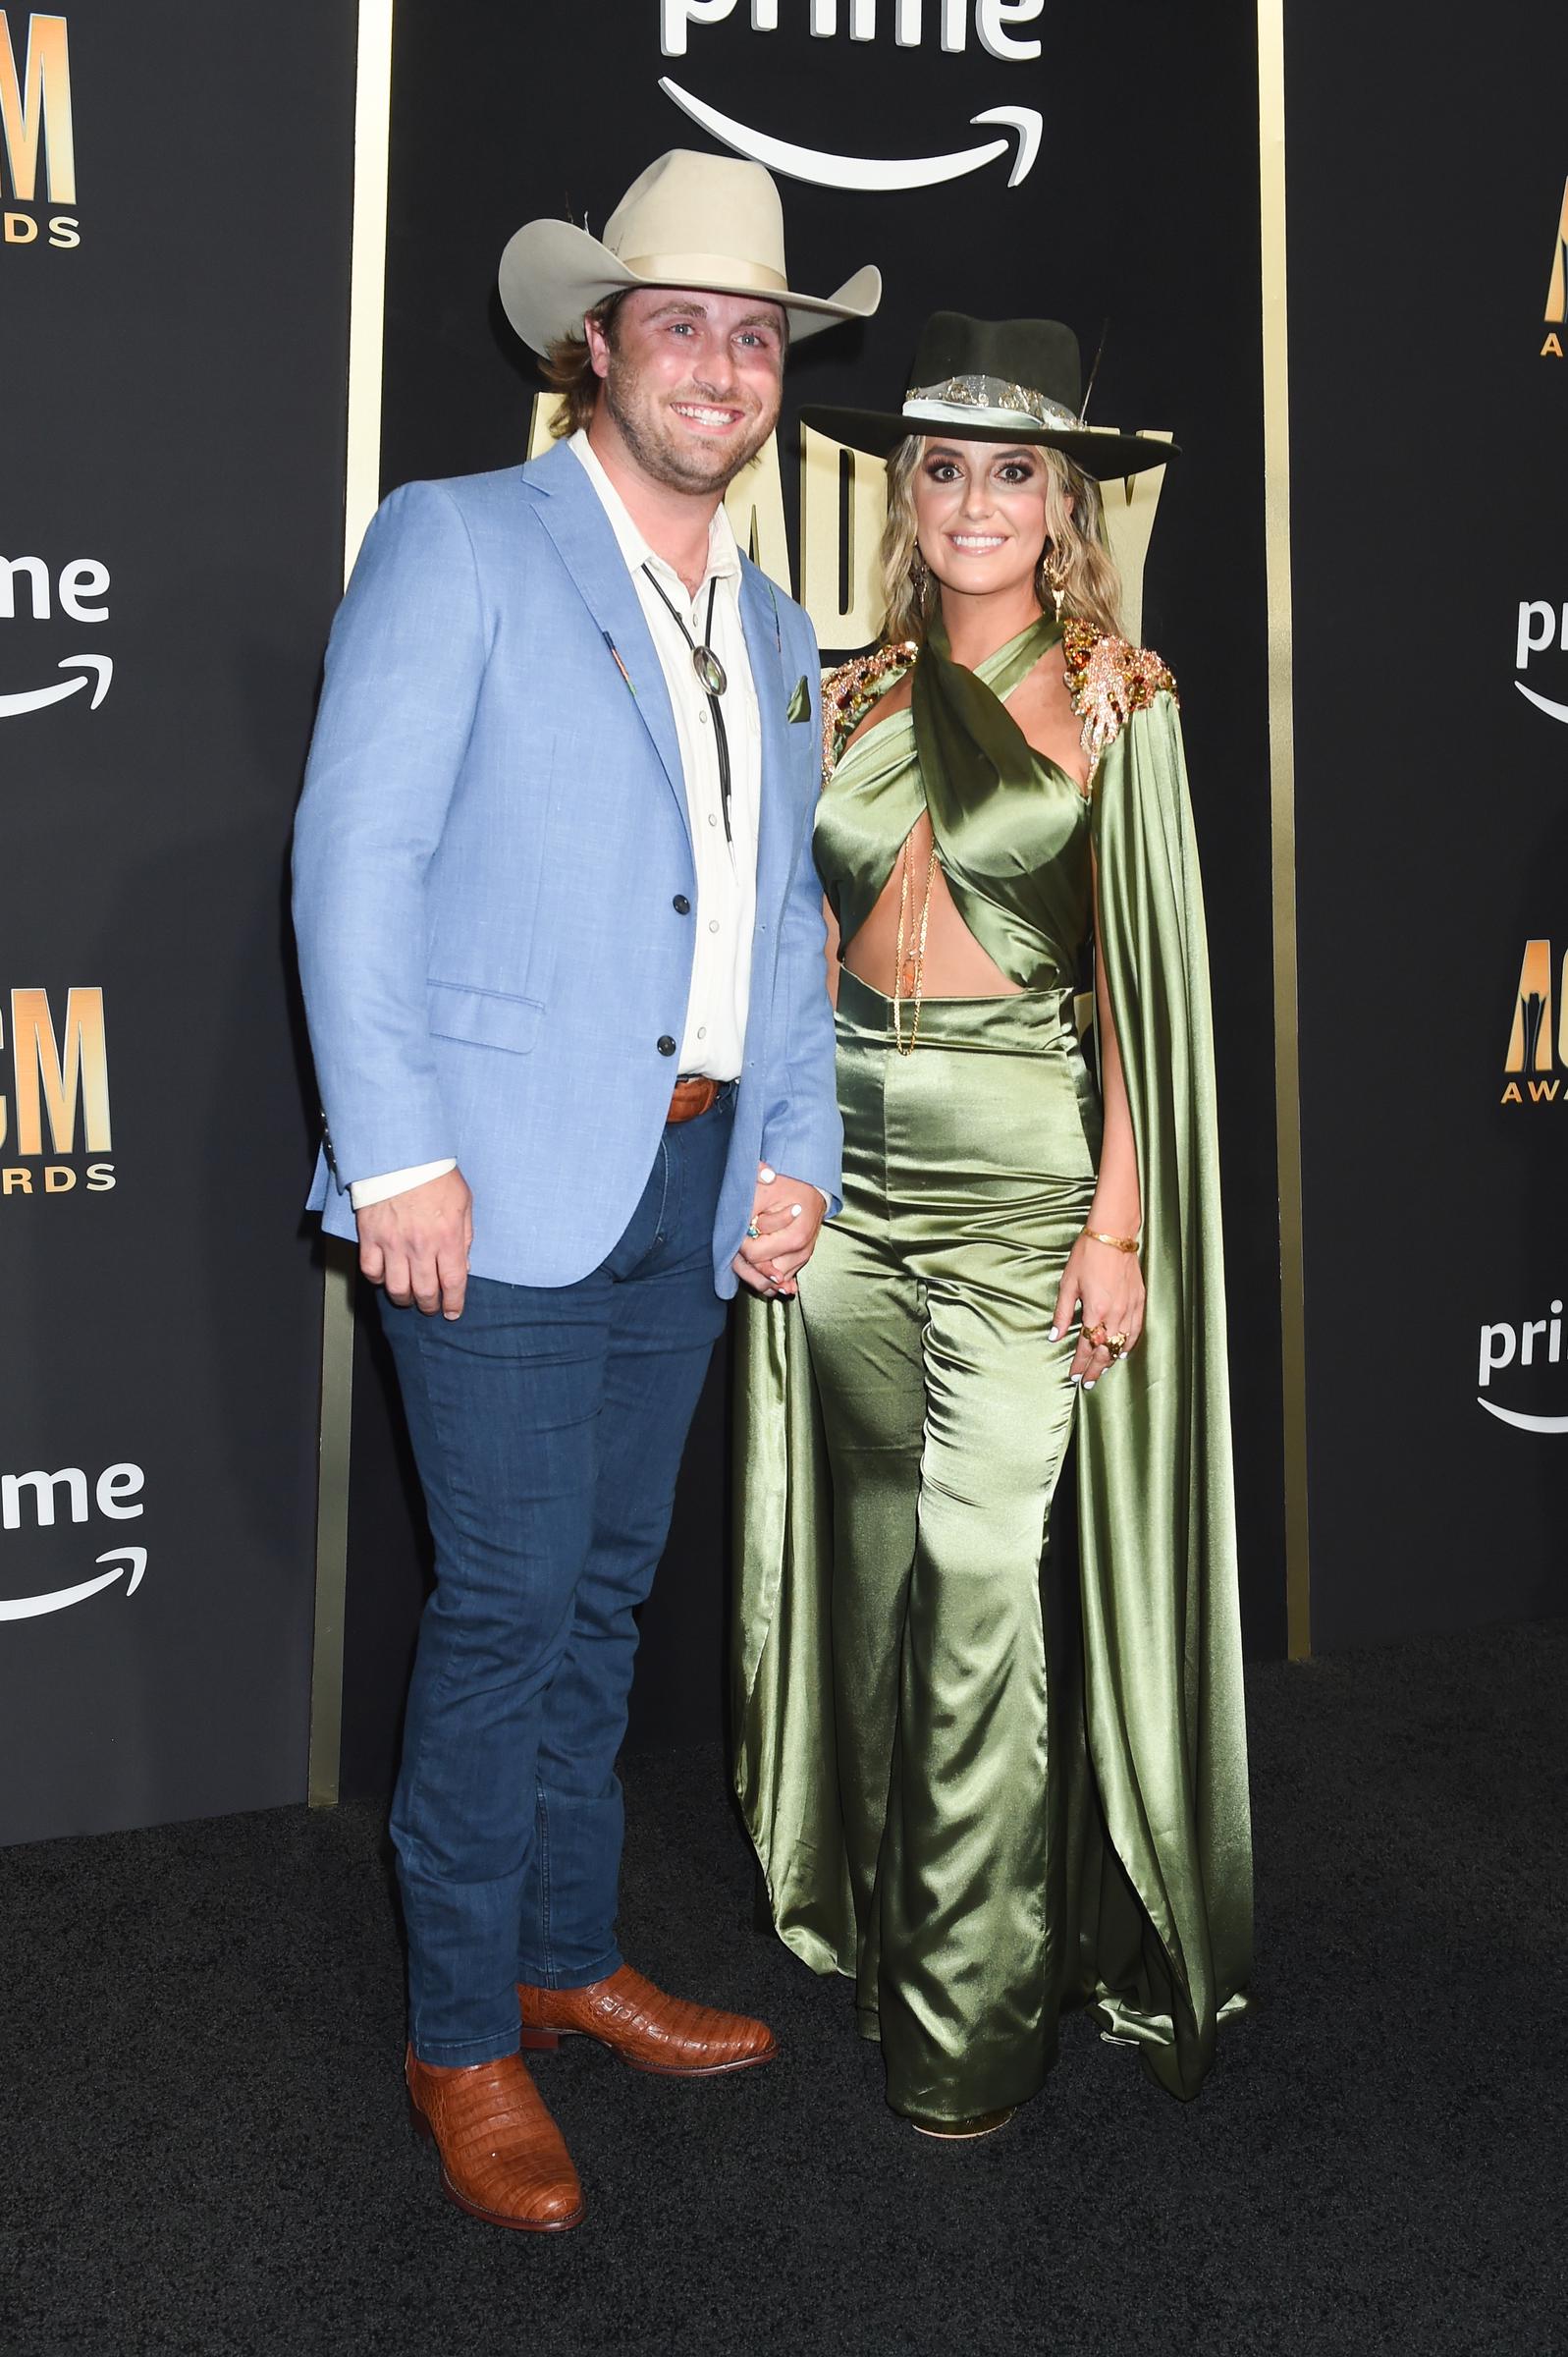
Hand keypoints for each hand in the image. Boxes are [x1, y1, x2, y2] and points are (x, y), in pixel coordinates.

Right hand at [357, 1167, 473, 1319]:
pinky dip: (378, 1279)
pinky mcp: (370, 1236)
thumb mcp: (464, 1203)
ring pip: (396, 1288)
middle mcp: (420, 1245)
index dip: (454, 1303)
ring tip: (408, 1297)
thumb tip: (463, 1266)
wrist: (401, 1154)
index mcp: (447, 1237)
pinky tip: (386, 1276)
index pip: (453, 1282)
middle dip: (430, 1306)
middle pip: (425, 1291)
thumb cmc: (435, 1175)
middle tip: (431, 1307)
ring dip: (404, 1298)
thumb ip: (465, 1236)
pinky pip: (371, 1270)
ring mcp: (393, 1243)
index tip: (453, 1312)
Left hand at [731, 1163, 826, 1299]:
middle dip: (745, 1265)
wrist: (812, 1185)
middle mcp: (800, 1253)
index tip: (740, 1232)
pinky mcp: (800, 1260)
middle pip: (763, 1278)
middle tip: (736, 1250)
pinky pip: (781, 1280)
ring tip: (745, 1257)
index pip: (754, 1255)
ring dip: (754, 1273)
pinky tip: (759, 1272)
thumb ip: (747, 1212)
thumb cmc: (787, 1186)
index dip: (740, 1244)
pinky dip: (767, 1277)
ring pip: (771, 1284)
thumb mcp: (763, 1191)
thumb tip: (735, 1233)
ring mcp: (801, 1258)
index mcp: (793, 1238)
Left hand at [1049, 1234, 1144, 1388]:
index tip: (1073, 1376)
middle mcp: (1115, 1313)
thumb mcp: (1068, 1284)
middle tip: (1087, 1383)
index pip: (1087, 1347)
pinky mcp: (1139, 1300)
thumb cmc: (1087, 1255)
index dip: (1080, 1364)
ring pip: (1122, 1344)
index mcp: (1095, 1310)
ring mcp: (1129, 1308)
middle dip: (1095, 1369)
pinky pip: (1136, 1329)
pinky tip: (1123, 1351)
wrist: (1113, 1235)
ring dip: (1111, 1360)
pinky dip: (1129, 1344)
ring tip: (1102, 1371)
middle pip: (1106, 1351)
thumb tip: (1054, 1336)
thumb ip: (1062, 1313)